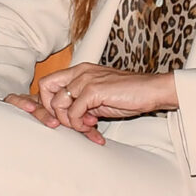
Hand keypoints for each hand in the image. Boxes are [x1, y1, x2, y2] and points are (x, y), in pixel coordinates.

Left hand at [30, 63, 178, 140]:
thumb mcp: (99, 96)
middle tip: (68, 122)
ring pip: (58, 103)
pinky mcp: (93, 90)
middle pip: (44, 88)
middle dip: (51, 110)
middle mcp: (80, 72)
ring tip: (85, 125)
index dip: (48, 102)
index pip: (48, 82)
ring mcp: (85, 79)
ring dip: (68, 120)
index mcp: (80, 70)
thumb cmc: (129, 94)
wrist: (151, 91)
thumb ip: (82, 101)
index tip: (61, 116)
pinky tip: (92, 124)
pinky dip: (79, 124)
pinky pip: (73, 112)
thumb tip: (69, 116)